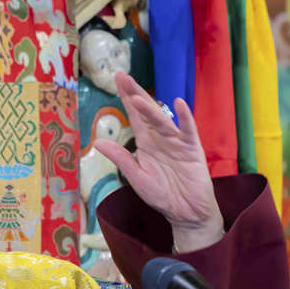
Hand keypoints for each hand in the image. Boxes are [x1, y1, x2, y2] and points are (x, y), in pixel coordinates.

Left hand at [94, 73, 223, 251]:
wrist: (185, 212)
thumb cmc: (162, 195)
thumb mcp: (137, 177)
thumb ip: (121, 159)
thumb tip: (97, 143)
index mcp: (146, 142)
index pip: (133, 116)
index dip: (126, 97)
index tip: (118, 78)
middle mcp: (160, 137)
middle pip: (146, 112)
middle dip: (135, 94)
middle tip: (123, 76)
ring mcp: (177, 141)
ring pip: (162, 121)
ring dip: (150, 110)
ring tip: (137, 98)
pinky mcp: (192, 149)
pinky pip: (188, 131)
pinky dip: (185, 118)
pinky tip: (179, 105)